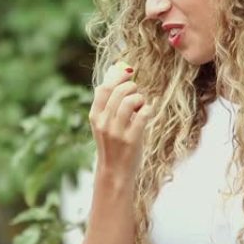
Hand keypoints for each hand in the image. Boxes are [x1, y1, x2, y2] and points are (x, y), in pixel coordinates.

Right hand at [88, 62, 151, 180]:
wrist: (114, 172)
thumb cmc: (112, 144)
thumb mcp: (103, 123)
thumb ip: (108, 102)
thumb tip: (116, 71)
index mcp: (95, 116)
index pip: (104, 88)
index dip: (117, 77)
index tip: (128, 73)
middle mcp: (104, 122)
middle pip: (119, 91)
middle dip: (132, 88)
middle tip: (137, 96)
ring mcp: (117, 131)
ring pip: (131, 101)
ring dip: (140, 99)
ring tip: (141, 107)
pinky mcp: (131, 139)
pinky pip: (144, 114)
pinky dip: (148, 109)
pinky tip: (147, 114)